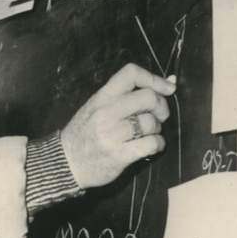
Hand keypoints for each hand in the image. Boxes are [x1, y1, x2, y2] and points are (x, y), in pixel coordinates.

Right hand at [60, 63, 175, 188]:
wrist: (65, 163)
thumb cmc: (84, 134)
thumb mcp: (95, 107)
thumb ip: (125, 95)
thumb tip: (170, 82)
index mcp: (101, 98)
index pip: (131, 74)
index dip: (154, 78)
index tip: (167, 88)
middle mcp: (106, 113)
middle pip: (148, 98)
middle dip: (161, 107)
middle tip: (158, 116)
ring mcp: (112, 135)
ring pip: (151, 123)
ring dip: (157, 129)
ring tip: (147, 133)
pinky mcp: (120, 155)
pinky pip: (152, 143)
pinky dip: (158, 144)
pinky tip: (150, 146)